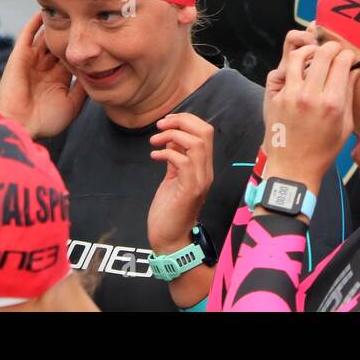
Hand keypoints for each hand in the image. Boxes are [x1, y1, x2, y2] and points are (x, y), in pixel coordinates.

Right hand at [0, 12, 86, 139]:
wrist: (21, 126)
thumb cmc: (46, 121)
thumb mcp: (72, 104)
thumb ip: (83, 87)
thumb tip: (98, 73)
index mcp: (59, 77)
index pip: (73, 55)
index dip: (83, 44)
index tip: (97, 30)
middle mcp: (46, 66)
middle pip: (60, 42)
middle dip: (70, 29)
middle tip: (84, 10)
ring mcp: (33, 60)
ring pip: (45, 35)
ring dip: (54, 22)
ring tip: (66, 4)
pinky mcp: (20, 56)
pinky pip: (28, 34)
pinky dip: (35, 22)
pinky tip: (44, 9)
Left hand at [146, 113, 215, 252]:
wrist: (170, 240)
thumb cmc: (169, 210)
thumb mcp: (173, 177)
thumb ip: (176, 157)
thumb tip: (172, 136)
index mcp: (202, 166)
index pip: (205, 131)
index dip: (186, 120)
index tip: (166, 122)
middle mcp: (205, 171)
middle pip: (205, 132)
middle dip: (181, 121)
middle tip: (160, 125)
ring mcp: (200, 180)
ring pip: (197, 144)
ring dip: (172, 136)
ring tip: (155, 141)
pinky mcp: (190, 190)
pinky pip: (183, 161)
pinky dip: (166, 153)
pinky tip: (154, 157)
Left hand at [263, 42, 357, 189]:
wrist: (293, 168)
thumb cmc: (322, 151)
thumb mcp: (345, 126)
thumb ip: (349, 95)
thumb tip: (354, 71)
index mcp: (332, 103)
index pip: (341, 63)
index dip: (346, 55)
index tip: (347, 56)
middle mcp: (310, 96)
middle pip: (322, 54)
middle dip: (331, 47)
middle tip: (333, 49)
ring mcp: (289, 95)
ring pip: (298, 56)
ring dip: (309, 51)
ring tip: (314, 54)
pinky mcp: (274, 98)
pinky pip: (281, 71)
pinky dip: (291, 66)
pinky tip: (298, 70)